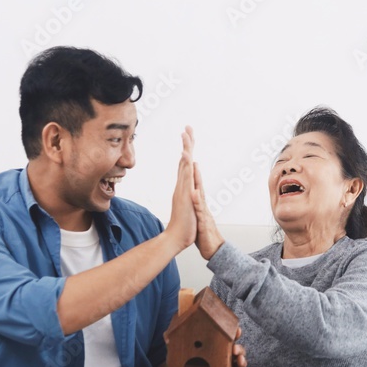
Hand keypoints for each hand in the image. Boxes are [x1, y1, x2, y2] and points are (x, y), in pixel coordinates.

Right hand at [164, 127, 196, 251]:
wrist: (176, 238)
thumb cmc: (184, 227)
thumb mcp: (189, 209)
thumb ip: (189, 200)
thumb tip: (190, 192)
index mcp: (184, 188)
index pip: (185, 166)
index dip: (187, 152)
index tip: (188, 139)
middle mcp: (182, 185)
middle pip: (184, 160)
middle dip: (186, 143)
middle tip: (187, 128)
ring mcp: (182, 189)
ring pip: (184, 164)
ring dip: (186, 148)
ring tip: (186, 133)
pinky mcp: (184, 194)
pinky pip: (185, 176)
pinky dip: (185, 164)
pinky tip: (186, 153)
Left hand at [165, 327, 246, 366]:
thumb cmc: (177, 361)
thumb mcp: (174, 351)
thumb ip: (172, 343)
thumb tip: (166, 336)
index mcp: (212, 343)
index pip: (226, 335)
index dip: (234, 332)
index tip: (237, 330)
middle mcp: (220, 354)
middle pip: (236, 349)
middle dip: (239, 348)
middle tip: (235, 350)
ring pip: (237, 362)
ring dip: (241, 361)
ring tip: (240, 361)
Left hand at [191, 162, 224, 259]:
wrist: (214, 249)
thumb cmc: (205, 234)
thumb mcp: (198, 217)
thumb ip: (197, 206)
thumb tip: (193, 197)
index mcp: (199, 203)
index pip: (195, 184)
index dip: (191, 170)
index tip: (188, 155)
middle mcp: (203, 204)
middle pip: (199, 183)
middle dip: (195, 168)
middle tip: (192, 153)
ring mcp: (204, 212)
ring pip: (200, 193)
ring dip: (198, 179)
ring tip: (194, 166)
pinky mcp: (203, 222)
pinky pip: (200, 210)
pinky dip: (197, 201)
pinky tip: (194, 192)